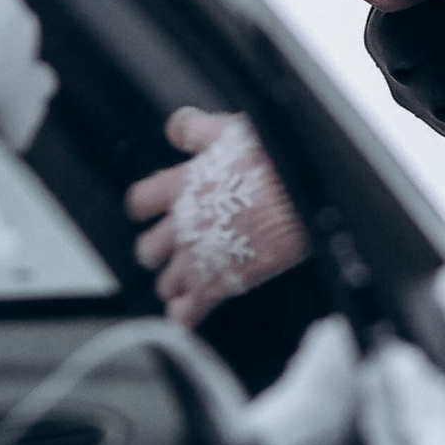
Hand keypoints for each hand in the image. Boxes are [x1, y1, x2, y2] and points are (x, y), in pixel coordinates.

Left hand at [127, 108, 310, 326]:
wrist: (305, 197)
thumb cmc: (273, 162)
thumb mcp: (229, 131)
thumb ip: (196, 129)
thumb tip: (176, 128)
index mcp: (179, 187)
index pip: (140, 202)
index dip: (147, 207)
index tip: (155, 209)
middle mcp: (180, 225)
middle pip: (147, 249)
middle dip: (160, 251)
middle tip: (176, 249)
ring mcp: (197, 258)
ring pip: (166, 283)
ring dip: (176, 283)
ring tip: (192, 281)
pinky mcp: (218, 285)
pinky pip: (188, 313)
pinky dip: (186, 317)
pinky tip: (189, 315)